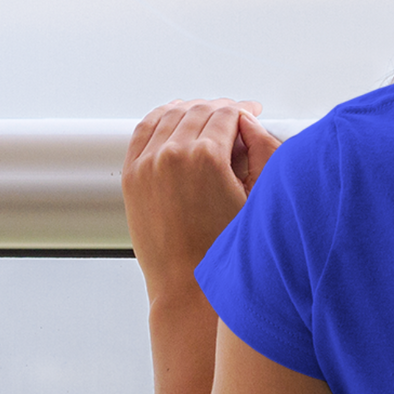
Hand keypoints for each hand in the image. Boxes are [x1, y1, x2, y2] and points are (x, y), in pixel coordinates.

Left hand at [123, 98, 280, 300]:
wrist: (190, 286)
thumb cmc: (226, 251)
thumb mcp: (258, 199)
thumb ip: (261, 151)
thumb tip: (251, 123)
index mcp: (206, 158)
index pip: (227, 114)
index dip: (244, 110)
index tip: (252, 111)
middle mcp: (172, 155)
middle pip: (199, 110)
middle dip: (221, 108)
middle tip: (236, 114)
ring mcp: (147, 163)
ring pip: (170, 115)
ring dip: (191, 109)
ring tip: (207, 114)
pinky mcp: (132, 176)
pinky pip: (144, 131)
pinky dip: (160, 118)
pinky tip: (173, 118)